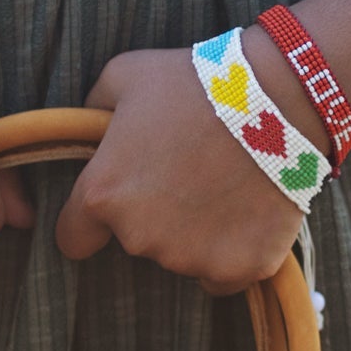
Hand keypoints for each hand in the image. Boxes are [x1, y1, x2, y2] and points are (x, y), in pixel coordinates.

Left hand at [54, 46, 307, 294]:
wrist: (278, 97)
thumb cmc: (195, 81)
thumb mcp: (125, 76)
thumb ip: (96, 111)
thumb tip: (91, 128)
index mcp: (104, 195)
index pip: (73, 238)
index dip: (88, 223)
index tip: (113, 206)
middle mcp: (140, 237)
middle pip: (136, 241)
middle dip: (153, 215)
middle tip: (187, 174)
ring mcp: (192, 258)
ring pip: (181, 258)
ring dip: (195, 232)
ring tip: (223, 185)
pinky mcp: (241, 268)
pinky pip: (223, 275)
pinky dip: (232, 253)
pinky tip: (245, 215)